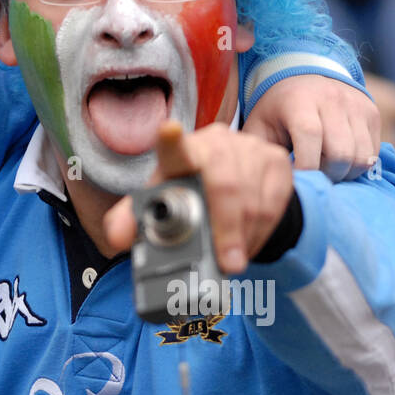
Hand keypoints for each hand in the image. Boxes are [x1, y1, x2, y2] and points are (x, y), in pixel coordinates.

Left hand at [104, 121, 294, 273]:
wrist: (235, 185)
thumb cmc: (189, 193)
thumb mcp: (161, 205)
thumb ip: (133, 221)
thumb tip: (117, 238)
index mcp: (181, 154)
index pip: (174, 146)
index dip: (171, 140)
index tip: (168, 130)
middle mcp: (216, 142)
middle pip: (224, 185)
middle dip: (226, 229)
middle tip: (227, 263)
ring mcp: (249, 148)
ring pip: (252, 201)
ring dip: (243, 238)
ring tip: (232, 257)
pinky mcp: (276, 160)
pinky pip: (274, 204)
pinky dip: (261, 233)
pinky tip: (248, 243)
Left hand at [243, 74, 379, 181]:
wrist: (305, 77)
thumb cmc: (277, 109)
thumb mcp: (259, 125)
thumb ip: (261, 151)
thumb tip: (264, 179)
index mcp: (299, 101)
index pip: (310, 137)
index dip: (305, 167)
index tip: (297, 179)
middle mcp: (332, 100)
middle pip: (341, 154)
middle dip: (327, 175)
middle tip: (314, 176)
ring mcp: (356, 106)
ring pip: (361, 157)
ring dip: (345, 173)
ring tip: (327, 169)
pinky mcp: (372, 114)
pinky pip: (373, 153)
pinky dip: (358, 165)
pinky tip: (340, 160)